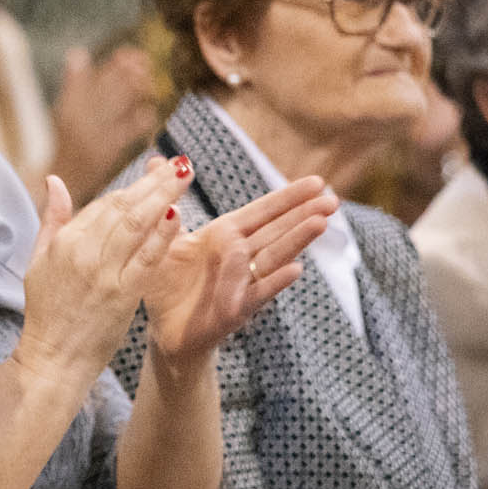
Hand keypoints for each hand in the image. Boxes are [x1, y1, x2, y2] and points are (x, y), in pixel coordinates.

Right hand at [13, 158, 189, 384]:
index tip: (155, 172)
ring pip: (137, 225)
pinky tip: (178, 215)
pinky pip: (146, 259)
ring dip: (164, 196)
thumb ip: (52, 219)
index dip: (133, 186)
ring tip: (185, 176)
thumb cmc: (46, 312)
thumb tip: (54, 180)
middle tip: (180, 164)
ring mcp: (103, 273)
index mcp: (64, 242)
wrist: (53, 359)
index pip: (103, 204)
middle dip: (154, 182)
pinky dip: (162, 235)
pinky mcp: (121, 295)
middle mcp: (83, 252)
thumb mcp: (39, 260)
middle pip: (124, 207)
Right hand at [48, 45, 157, 201]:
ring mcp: (91, 136)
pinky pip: (127, 131)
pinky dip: (140, 119)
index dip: (113, 64)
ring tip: (149, 82)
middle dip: (128, 72)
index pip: (92, 78)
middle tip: (145, 63)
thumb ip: (73, 85)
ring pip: (117, 104)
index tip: (129, 53)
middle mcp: (78, 119)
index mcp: (68, 107)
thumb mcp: (63, 114)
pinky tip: (150, 112)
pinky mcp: (104, 153)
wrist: (59, 185)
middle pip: (107, 88)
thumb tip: (78, 53)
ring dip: (136, 90)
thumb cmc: (64, 149)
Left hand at [142, 173, 336, 369]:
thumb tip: (154, 161)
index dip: (288, 197)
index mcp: (225, 234)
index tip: (318, 180)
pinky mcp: (236, 309)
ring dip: (296, 240)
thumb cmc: (166, 281)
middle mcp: (239, 255)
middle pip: (277, 230)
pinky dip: (275, 282)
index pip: (263, 211)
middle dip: (304, 213)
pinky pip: (257, 293)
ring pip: (274, 257)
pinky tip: (295, 270)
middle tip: (333, 199)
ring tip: (320, 223)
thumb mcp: (161, 237)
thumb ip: (165, 201)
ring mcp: (242, 282)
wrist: (161, 328)